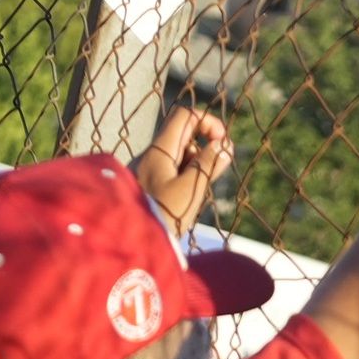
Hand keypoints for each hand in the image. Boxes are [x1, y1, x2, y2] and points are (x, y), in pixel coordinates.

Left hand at [137, 107, 232, 232]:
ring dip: (197, 165)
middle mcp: (153, 154)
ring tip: (196, 192)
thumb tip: (224, 144)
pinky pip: (175, 170)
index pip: (185, 116)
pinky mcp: (152, 184)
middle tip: (213, 171)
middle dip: (205, 148)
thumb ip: (207, 165)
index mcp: (160, 150)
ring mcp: (151, 168)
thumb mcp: (190, 190)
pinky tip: (187, 199)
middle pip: (185, 135)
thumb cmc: (163, 215)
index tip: (223, 142)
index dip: (207, 122)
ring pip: (181, 154)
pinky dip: (188, 177)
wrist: (134, 242)